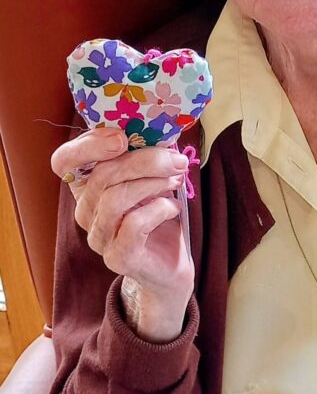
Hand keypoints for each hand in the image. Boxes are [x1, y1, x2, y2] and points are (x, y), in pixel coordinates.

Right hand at [51, 127, 193, 341]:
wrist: (171, 263)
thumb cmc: (159, 214)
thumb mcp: (151, 177)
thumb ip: (143, 154)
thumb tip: (159, 130)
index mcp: (87, 187)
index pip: (63, 162)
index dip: (87, 145)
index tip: (122, 137)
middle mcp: (85, 212)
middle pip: (101, 176)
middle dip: (144, 161)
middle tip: (175, 159)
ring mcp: (99, 237)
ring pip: (115, 199)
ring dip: (152, 183)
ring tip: (176, 180)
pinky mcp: (118, 257)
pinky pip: (133, 225)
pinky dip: (158, 209)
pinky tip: (172, 207)